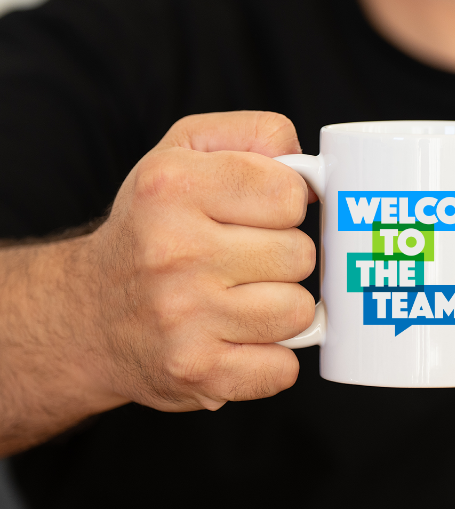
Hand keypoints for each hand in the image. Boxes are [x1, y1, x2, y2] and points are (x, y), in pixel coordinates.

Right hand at [82, 111, 315, 411]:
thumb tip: (312, 169)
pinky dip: (273, 359)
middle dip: (284, 256)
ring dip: (282, 308)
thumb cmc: (152, 227)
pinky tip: (241, 340)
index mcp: (172, 186)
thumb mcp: (186, 151)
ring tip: (244, 299)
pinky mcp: (196, 372)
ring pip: (299, 312)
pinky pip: (284, 369)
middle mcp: (173, 252)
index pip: (289, 194)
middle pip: (299, 255)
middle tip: (246, 260)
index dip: (287, 204)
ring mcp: (183, 318)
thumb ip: (256, 136)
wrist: (88, 314)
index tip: (264, 213)